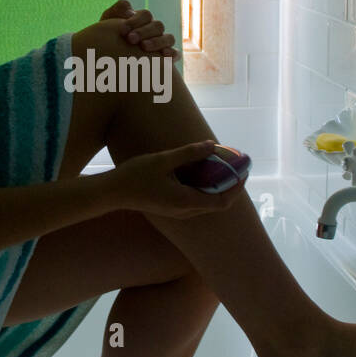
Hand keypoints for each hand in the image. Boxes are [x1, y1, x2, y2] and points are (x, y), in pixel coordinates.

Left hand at [99, 0, 180, 59]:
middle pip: (157, 26)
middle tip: (130, 39)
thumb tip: (128, 8)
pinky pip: (175, 53)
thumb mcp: (109, 22)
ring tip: (144, 48)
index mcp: (142, 20)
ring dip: (157, 42)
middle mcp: (154, 30)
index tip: (122, 30)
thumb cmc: (109, 38)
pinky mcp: (167, 58)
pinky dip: (172, 53)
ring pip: (168, 38)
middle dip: (144, 32)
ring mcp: (162, 42)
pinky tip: (164, 57)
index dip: (135, 21)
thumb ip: (116, 11)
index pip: (145, 15)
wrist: (110, 58)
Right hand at [104, 140, 246, 218]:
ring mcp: (177, 212)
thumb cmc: (135, 176)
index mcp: (186, 201)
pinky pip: (196, 201)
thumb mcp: (163, 160)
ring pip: (207, 203)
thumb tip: (212, 144)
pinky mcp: (170, 209)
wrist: (111, 193)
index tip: (244, 172)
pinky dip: (205, 189)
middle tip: (236, 167)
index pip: (222, 201)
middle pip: (217, 203)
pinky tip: (201, 173)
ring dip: (217, 187)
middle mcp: (185, 211)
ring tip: (221, 167)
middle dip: (230, 185)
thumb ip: (188, 153)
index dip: (236, 188)